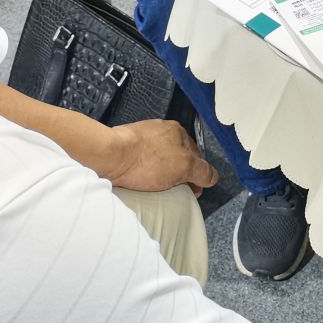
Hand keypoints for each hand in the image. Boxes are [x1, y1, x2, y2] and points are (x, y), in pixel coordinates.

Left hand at [104, 118, 218, 194]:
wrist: (109, 155)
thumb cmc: (146, 159)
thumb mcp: (184, 168)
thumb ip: (203, 172)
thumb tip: (212, 176)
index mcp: (177, 131)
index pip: (194, 155)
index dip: (195, 175)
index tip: (191, 191)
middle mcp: (159, 130)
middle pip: (174, 156)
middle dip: (175, 174)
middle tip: (172, 192)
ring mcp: (140, 137)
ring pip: (155, 160)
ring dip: (156, 174)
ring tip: (151, 189)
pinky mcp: (123, 147)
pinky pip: (138, 162)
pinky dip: (140, 173)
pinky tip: (137, 182)